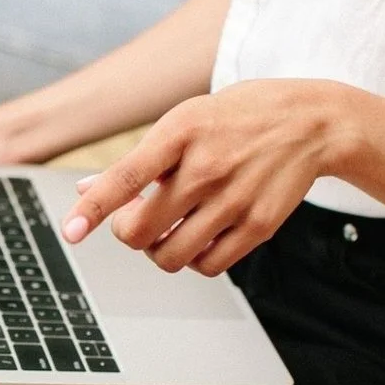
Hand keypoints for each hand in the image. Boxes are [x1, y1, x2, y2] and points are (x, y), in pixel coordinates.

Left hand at [62, 80, 351, 273]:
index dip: (93, 209)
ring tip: (168, 229)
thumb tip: (87, 190)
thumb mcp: (184, 120)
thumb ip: (137, 162)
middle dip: (128, 233)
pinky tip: (199, 236)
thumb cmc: (237, 119)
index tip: (71, 232)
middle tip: (139, 218)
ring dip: (158, 251)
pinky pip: (207, 266)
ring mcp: (234, 200)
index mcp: (181, 132)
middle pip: (139, 233)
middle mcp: (207, 167)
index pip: (125, 178)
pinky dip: (194, 260)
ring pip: (169, 257)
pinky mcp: (258, 226)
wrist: (313, 122)